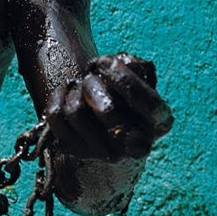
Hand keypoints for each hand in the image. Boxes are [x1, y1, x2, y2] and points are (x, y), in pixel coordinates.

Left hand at [45, 53, 172, 160]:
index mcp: (160, 123)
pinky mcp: (77, 152)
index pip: (148, 104)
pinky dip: (57, 95)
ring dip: (74, 89)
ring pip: (76, 111)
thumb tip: (113, 63)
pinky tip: (66, 93)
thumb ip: (134, 66)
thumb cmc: (124, 93)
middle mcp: (138, 146)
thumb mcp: (139, 77)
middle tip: (90, 76)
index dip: (124, 79)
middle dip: (92, 82)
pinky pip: (56, 116)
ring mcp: (107, 154)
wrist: (105, 124)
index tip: (104, 61)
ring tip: (79, 86)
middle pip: (106, 109)